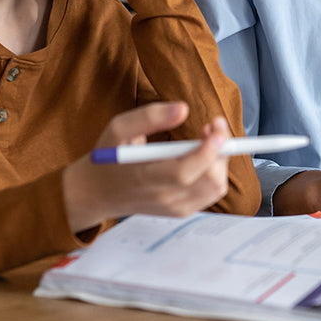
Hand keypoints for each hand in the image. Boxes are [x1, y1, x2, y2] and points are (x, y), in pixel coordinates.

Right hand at [61, 101, 230, 231]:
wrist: (98, 192)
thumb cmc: (109, 157)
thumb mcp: (118, 128)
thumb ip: (150, 117)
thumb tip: (183, 109)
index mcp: (143, 177)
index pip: (184, 172)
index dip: (208, 149)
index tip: (216, 125)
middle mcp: (162, 198)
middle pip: (209, 180)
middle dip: (220, 149)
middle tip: (211, 126)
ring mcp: (174, 208)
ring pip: (216, 187)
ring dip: (221, 160)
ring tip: (208, 139)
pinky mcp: (181, 211)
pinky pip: (212, 194)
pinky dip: (217, 172)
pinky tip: (204, 156)